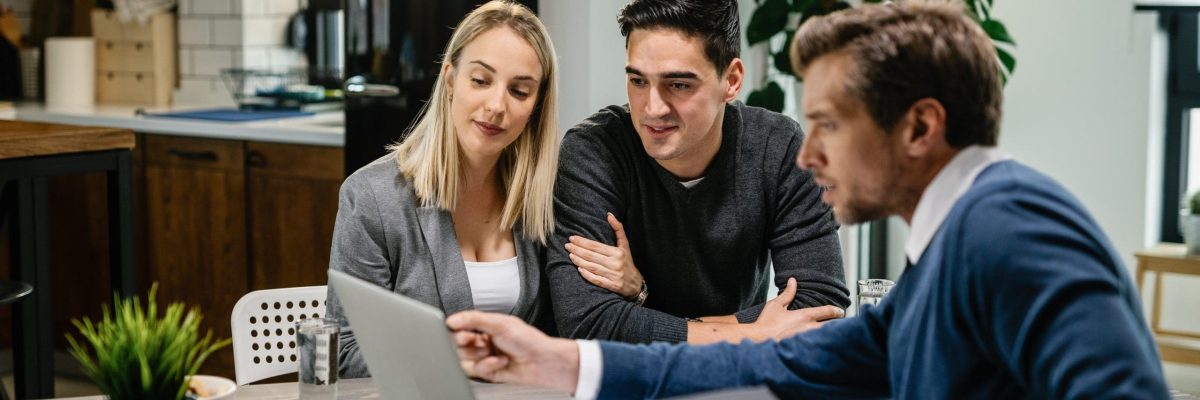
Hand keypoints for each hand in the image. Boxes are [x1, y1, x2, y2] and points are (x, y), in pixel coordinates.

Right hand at [447, 311, 580, 392]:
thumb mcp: (500, 323)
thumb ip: (474, 319)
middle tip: (480, 342)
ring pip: (464, 359)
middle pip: (457, 345)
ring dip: (478, 356)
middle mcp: (483, 341)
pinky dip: (487, 366)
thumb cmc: (528, 340)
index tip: (464, 332)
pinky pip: (475, 371)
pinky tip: (500, 361)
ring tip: (492, 352)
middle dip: (468, 344)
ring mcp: (484, 357)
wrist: (541, 361)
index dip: (458, 330)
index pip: (460, 327)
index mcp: (485, 325)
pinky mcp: (487, 372)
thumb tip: (453, 319)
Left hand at [566, 213, 643, 298]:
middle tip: (567, 245)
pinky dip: (587, 275)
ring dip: (579, 261)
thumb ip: (618, 229)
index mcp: (618, 253)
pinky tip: (579, 269)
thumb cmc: (627, 261)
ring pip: (592, 267)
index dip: (582, 242)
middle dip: (577, 250)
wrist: (635, 283)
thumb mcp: (625, 244)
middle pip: (591, 256)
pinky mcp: (612, 286)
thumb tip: (609, 215)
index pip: (596, 246)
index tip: (572, 238)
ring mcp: (614, 276)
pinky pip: (597, 280)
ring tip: (570, 255)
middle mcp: (615, 264)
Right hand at [751, 278, 844, 340]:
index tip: (841, 312)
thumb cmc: (766, 323)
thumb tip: (793, 281)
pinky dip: (823, 345)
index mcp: (804, 316)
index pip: (828, 311)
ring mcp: (807, 340)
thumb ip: (787, 293)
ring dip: (832, 335)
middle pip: (833, 326)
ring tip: (835, 335)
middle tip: (841, 325)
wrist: (758, 340)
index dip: (837, 311)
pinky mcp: (804, 350)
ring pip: (827, 337)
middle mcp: (809, 328)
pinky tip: (825, 346)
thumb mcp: (776, 305)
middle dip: (838, 325)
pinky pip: (819, 347)